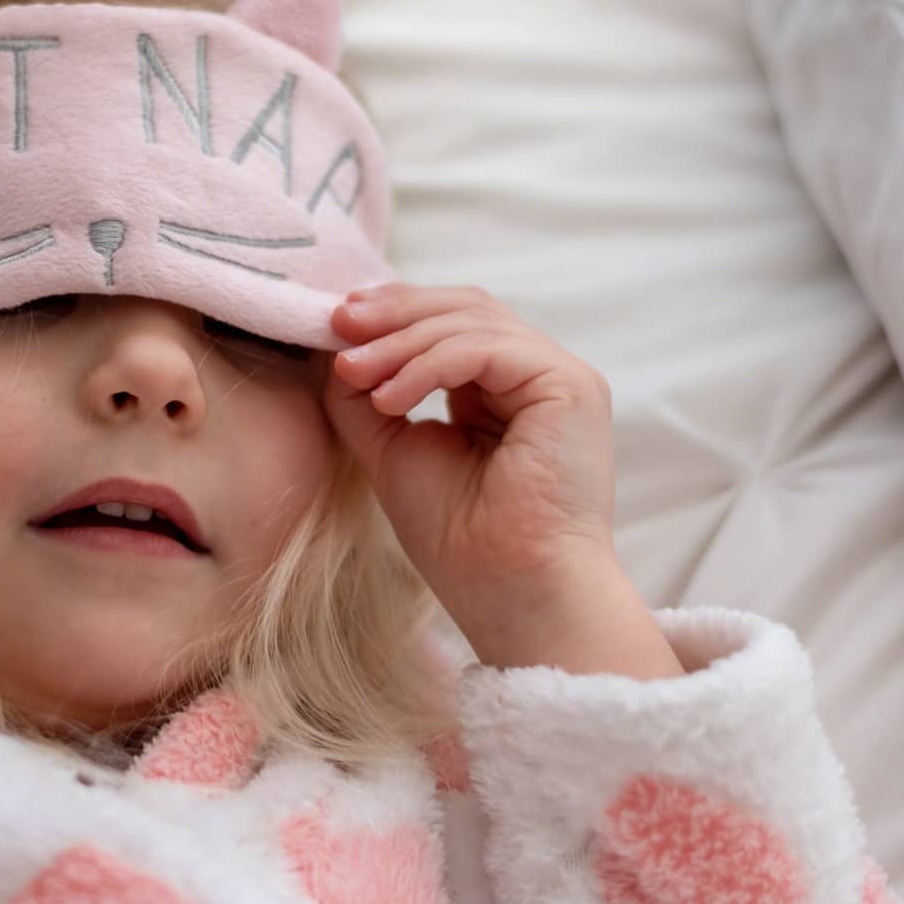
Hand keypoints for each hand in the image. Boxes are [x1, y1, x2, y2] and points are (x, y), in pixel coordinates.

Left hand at [322, 282, 626, 626]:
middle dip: (395, 311)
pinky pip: (487, 349)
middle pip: (465, 307)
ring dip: (401, 341)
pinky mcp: (570, 386)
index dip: (394, 315)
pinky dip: (430, 364)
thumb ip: (367, 398)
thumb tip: (333, 348)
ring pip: (472, 321)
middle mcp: (539, 377)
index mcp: (504, 392)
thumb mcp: (395, 452)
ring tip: (352, 371)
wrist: (511, 596)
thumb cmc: (462, 544)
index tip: (336, 324)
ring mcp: (560, 378)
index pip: (451, 324)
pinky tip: (389, 398)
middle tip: (339, 323)